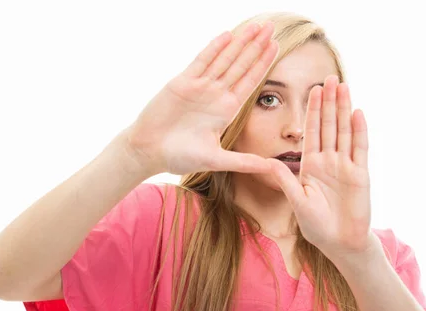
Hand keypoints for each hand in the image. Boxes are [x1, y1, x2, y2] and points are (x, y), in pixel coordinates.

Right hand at [125, 22, 278, 175]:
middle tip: (271, 27)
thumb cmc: (179, 157)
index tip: (277, 47)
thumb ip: (243, 162)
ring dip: (239, 42)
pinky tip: (227, 35)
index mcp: (226, 111)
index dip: (263, 64)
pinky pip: (201, 61)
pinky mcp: (182, 82)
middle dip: (256, 46)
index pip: (250, 82)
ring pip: (224, 59)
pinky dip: (214, 48)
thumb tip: (272, 170)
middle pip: (240, 65)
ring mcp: (199, 87)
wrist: (148, 150)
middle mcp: (215, 95)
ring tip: (255, 26)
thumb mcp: (216, 160)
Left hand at [268, 75, 372, 261]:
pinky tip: (358, 113)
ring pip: (344, 131)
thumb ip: (285, 180)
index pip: (311, 132)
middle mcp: (328, 160)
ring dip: (344, 109)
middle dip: (329, 102)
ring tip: (344, 86)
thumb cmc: (316, 225)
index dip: (312, 111)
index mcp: (311, 165)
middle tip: (330, 77)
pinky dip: (359, 131)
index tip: (312, 90)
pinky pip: (359, 148)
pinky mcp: (360, 174)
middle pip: (328, 125)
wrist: (339, 242)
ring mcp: (345, 165)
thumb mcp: (297, 201)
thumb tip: (267, 162)